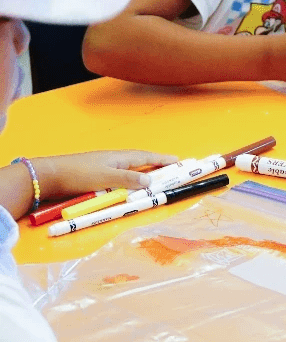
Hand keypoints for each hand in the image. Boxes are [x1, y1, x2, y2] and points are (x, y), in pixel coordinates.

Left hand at [32, 150, 178, 198]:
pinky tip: (131, 183)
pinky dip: (132, 177)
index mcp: (119, 157)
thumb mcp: (106, 178)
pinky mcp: (97, 174)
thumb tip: (151, 180)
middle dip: (157, 164)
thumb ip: (128, 179)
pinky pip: (122, 174)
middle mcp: (115, 159)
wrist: (50, 175)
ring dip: (145, 170)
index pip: (147, 157)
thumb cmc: (78, 174)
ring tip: (157, 176)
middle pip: (141, 161)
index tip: (179, 160)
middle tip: (173, 168)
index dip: (162, 160)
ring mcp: (105, 166)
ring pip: (131, 167)